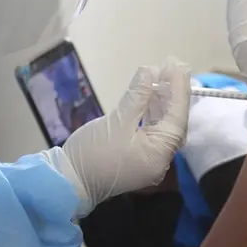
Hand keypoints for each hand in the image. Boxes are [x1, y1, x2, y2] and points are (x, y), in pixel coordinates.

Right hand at [43, 58, 190, 217]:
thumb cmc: (93, 153)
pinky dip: (151, 113)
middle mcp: (160, 159)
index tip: (176, 64)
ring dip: (162, 101)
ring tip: (159, 76)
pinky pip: (151, 131)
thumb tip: (151, 70)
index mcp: (160, 153)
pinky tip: (150, 95)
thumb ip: (138, 95)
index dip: (179, 88)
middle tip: (169, 66)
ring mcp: (148, 159)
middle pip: (173, 121)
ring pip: (162, 125)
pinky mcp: (137, 157)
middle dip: (173, 93)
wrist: (67, 182)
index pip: (177, 116)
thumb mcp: (117, 120)